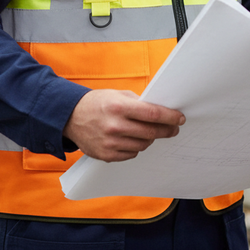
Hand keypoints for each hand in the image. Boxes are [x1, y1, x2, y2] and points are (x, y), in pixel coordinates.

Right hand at [64, 89, 185, 161]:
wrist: (70, 117)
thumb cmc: (97, 103)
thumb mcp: (117, 95)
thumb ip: (139, 102)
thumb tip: (161, 110)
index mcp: (119, 107)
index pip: (152, 114)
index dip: (170, 117)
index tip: (180, 118)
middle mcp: (115, 126)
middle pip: (151, 132)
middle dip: (167, 130)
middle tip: (174, 128)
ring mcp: (110, 143)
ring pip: (143, 145)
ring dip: (151, 138)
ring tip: (151, 132)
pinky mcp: (106, 155)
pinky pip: (131, 154)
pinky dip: (136, 147)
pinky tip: (134, 139)